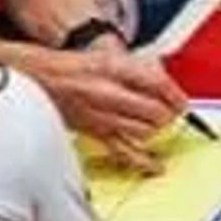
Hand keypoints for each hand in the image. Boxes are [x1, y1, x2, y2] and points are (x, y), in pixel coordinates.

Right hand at [33, 42, 187, 156]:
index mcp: (112, 68)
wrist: (39, 78)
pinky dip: (142, 160)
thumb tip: (163, 82)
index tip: (181, 101)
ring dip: (155, 129)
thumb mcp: (108, 55)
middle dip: (167, 113)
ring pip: (144, 131)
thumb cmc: (73, 66)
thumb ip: (137, 68)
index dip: (174, 94)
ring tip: (155, 124)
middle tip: (171, 113)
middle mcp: (106, 92)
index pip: (156, 83)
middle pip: (154, 111)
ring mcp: (99, 115)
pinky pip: (122, 152)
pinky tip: (155, 165)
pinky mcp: (93, 133)